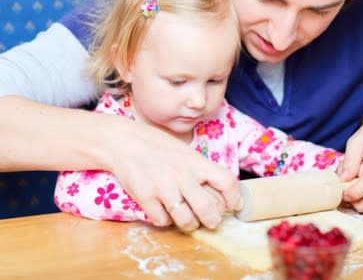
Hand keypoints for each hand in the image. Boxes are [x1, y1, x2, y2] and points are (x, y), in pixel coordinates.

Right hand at [103, 114, 240, 230]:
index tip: (232, 204)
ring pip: (187, 221)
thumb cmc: (157, 146)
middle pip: (209, 209)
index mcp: (196, 162)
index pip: (227, 181)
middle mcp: (183, 175)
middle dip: (213, 220)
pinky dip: (165, 219)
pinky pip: (162, 221)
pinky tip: (163, 209)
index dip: (234, 197)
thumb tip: (218, 192)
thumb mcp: (184, 151)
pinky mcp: (146, 197)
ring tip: (187, 217)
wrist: (124, 142)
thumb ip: (200, 170)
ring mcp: (164, 187)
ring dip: (189, 224)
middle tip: (210, 220)